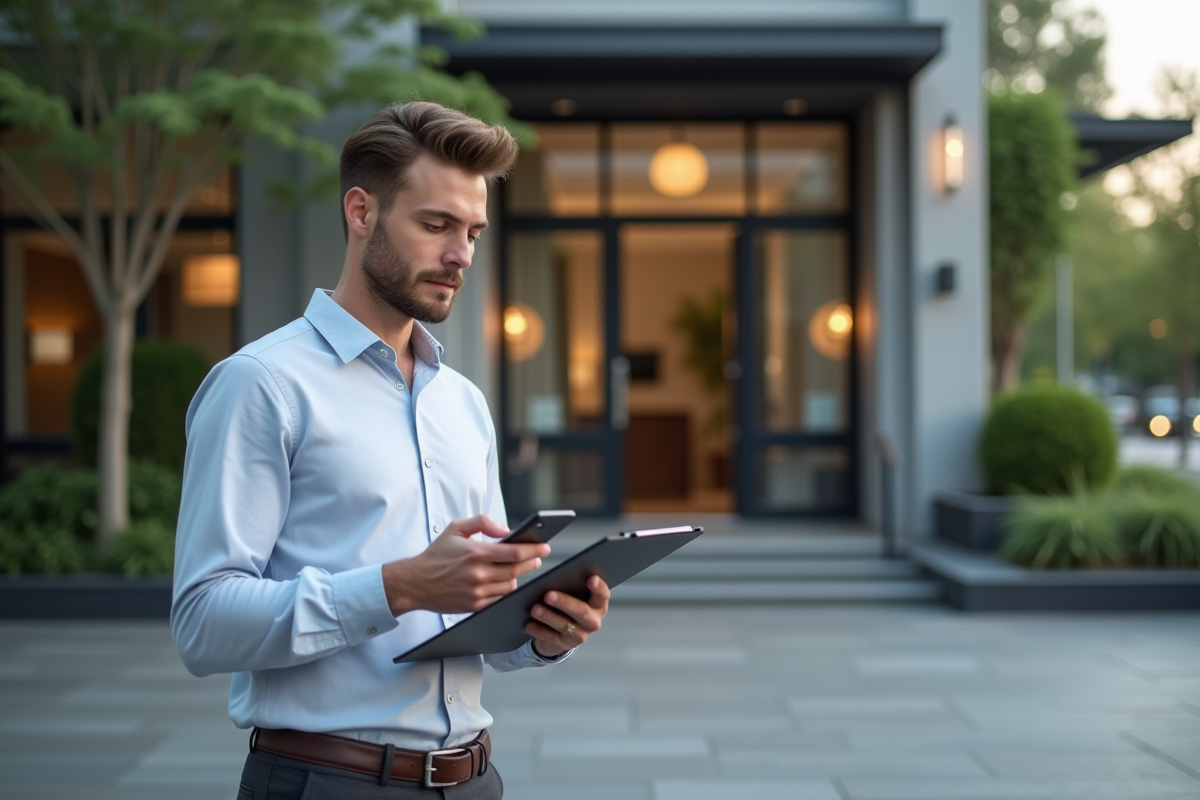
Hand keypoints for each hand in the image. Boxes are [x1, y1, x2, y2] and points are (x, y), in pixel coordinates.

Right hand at [382, 515, 549, 615]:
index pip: (514, 552)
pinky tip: (505, 582)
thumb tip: (505, 529)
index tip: (545, 546)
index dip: (533, 549)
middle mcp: (478, 574)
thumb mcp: (455, 528)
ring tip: (519, 568)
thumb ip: (482, 522)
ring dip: (518, 576)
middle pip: (517, 570)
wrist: (415, 583)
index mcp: (475, 552)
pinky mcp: (474, 606)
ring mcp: (477, 592)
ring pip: (510, 585)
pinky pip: (499, 599)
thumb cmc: (436, 555)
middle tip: (538, 557)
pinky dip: (505, 590)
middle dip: (532, 562)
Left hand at [526, 575, 609, 658]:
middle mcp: (593, 621)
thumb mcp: (572, 594)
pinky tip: (528, 624)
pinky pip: (552, 637)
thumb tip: (554, 578)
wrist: (560, 630)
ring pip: (565, 625)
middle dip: (564, 602)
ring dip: (548, 616)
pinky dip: (539, 630)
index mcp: (598, 604)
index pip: (603, 595)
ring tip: (534, 609)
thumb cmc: (567, 603)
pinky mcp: (565, 645)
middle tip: (548, 595)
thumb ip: (570, 586)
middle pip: (582, 611)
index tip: (590, 578)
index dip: (598, 587)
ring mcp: (580, 635)